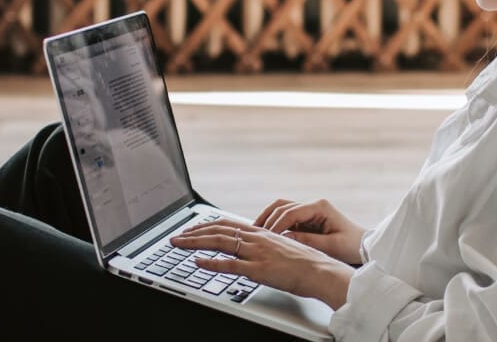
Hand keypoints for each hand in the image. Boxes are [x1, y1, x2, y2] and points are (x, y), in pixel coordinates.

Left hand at [172, 219, 354, 309]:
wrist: (321, 272)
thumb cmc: (305, 264)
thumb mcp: (282, 249)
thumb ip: (264, 247)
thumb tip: (249, 249)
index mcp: (262, 233)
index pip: (227, 224)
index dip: (206, 226)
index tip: (191, 229)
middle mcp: (257, 239)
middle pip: (218, 230)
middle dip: (193, 232)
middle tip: (175, 237)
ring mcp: (257, 253)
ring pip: (220, 243)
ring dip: (195, 243)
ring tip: (178, 244)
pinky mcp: (259, 270)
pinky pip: (230, 265)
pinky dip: (211, 263)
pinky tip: (198, 262)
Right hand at [254, 198, 365, 264]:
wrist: (364, 247)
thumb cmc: (351, 246)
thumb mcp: (330, 246)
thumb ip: (307, 241)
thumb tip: (284, 238)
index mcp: (320, 207)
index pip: (291, 212)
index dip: (276, 224)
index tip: (266, 237)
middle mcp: (313, 206)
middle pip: (282, 206)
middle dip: (267, 219)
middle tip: (254, 234)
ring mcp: (309, 211)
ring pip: (281, 209)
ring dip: (268, 219)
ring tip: (255, 233)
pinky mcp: (307, 219)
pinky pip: (286, 218)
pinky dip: (275, 224)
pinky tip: (266, 235)